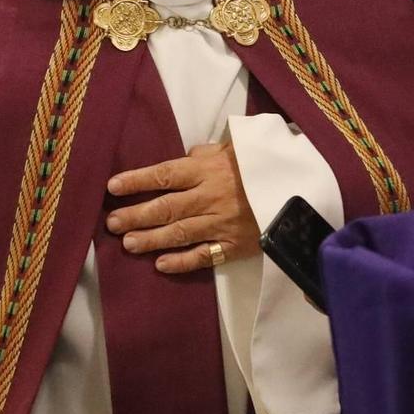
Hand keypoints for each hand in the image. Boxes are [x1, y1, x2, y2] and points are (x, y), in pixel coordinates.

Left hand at [106, 141, 258, 274]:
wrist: (302, 191)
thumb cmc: (265, 165)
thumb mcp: (237, 148)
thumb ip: (207, 153)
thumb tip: (185, 156)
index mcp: (208, 169)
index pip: (164, 175)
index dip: (136, 181)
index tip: (112, 187)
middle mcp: (210, 197)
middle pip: (165, 207)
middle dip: (135, 215)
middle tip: (111, 224)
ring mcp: (221, 223)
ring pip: (179, 233)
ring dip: (150, 239)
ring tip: (127, 244)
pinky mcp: (234, 245)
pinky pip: (203, 256)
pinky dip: (181, 262)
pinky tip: (160, 264)